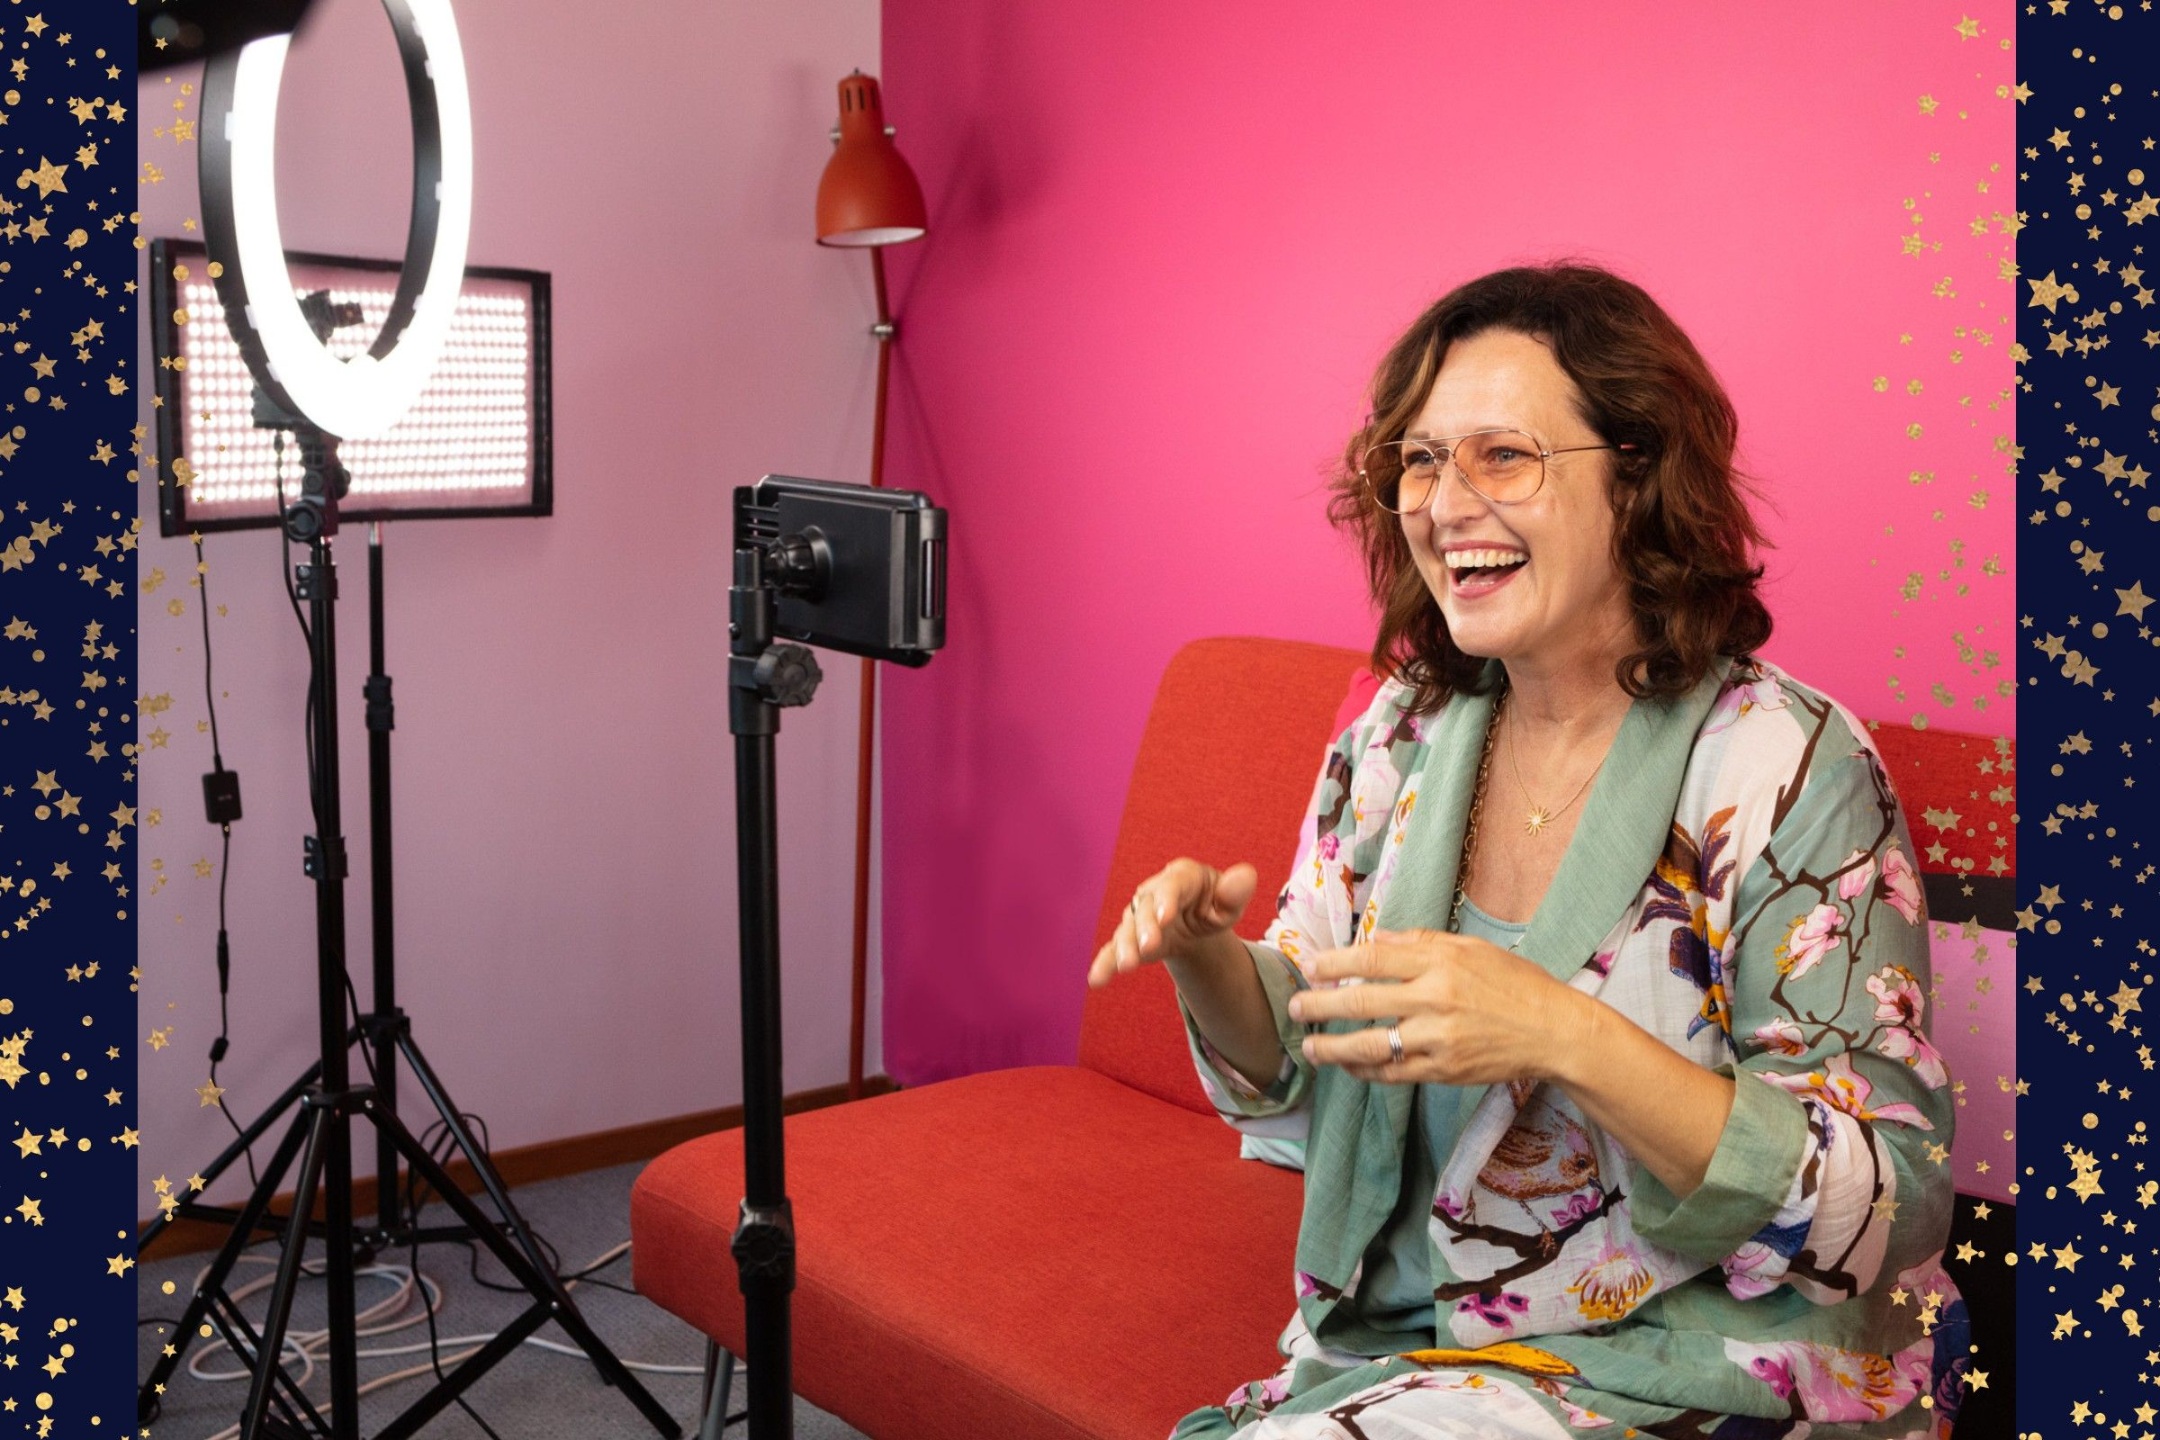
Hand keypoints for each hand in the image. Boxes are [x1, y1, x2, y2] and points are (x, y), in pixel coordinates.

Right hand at [1085, 858, 1259, 989]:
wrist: (1196, 919)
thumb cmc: (1215, 904)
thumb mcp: (1230, 901)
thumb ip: (1236, 891)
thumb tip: (1246, 875)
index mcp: (1182, 876)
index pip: (1173, 885)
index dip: (1167, 899)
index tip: (1166, 917)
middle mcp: (1154, 891)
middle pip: (1146, 908)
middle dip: (1146, 928)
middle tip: (1149, 947)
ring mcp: (1139, 915)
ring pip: (1128, 930)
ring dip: (1125, 947)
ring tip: (1125, 966)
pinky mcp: (1130, 938)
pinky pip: (1114, 949)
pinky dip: (1105, 963)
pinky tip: (1096, 980)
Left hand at [1284, 929, 1593, 1086]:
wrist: (1555, 1032)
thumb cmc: (1516, 984)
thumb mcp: (1472, 949)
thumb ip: (1420, 943)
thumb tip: (1375, 940)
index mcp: (1441, 964)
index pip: (1374, 960)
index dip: (1335, 964)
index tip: (1310, 967)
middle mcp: (1435, 1000)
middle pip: (1362, 1002)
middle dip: (1321, 1005)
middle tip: (1294, 1007)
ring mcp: (1438, 1040)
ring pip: (1370, 1045)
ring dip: (1332, 1047)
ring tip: (1309, 1047)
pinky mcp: (1443, 1071)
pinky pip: (1392, 1073)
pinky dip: (1365, 1070)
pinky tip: (1347, 1065)